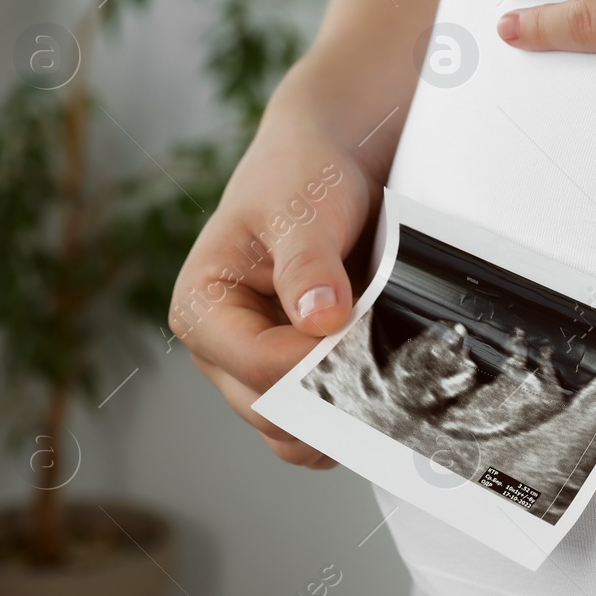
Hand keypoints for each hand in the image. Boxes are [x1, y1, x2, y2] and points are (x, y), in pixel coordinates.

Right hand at [169, 97, 376, 468]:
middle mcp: (223, 349)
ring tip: (393, 385)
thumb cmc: (300, 176)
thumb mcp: (300, 209)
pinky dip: (352, 417)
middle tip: (392, 377)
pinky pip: (321, 425)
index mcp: (201, 307)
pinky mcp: (299, 375)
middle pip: (272, 413)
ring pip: (295, 432)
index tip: (362, 345)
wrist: (331, 163)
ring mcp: (261, 369)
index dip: (312, 365)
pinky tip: (388, 392)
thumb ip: (307, 265)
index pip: (255, 365)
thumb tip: (319, 321)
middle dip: (329, 399)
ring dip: (343, 417)